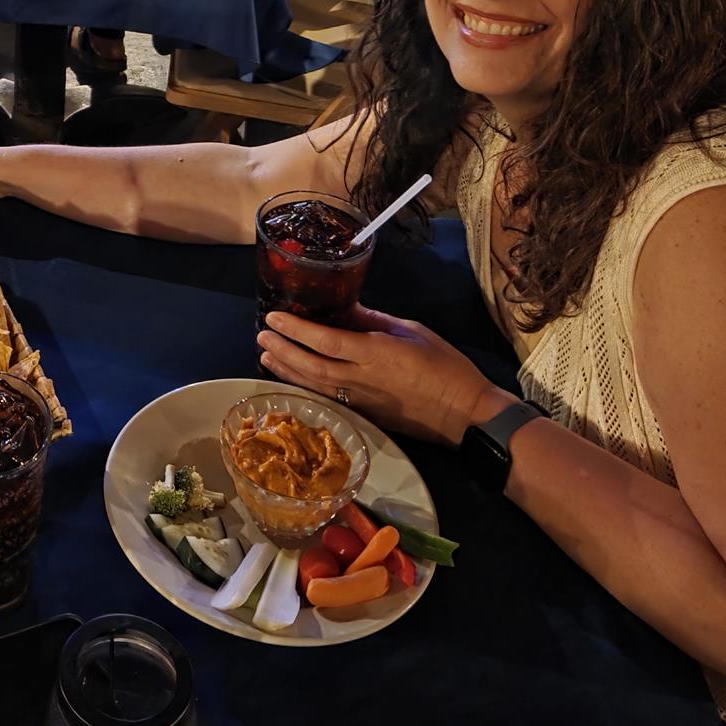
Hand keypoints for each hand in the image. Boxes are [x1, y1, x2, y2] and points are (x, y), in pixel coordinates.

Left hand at [257, 305, 511, 447]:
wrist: (465, 414)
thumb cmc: (445, 367)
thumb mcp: (411, 331)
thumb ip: (374, 321)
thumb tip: (344, 310)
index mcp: (376, 354)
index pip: (326, 341)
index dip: (296, 330)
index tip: (273, 318)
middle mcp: (362, 380)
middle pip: (311, 366)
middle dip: (282, 350)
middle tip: (260, 336)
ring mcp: (361, 401)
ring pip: (314, 385)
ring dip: (286, 370)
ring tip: (265, 355)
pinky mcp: (364, 415)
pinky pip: (326, 398)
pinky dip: (305, 386)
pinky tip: (292, 378)